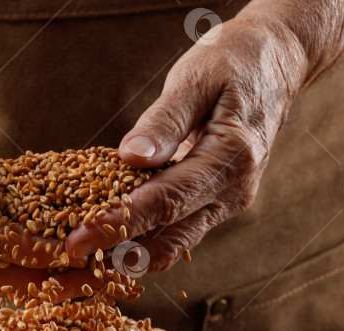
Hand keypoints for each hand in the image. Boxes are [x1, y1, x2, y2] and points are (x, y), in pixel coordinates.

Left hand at [67, 13, 312, 270]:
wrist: (273, 64)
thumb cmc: (231, 63)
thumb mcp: (196, 79)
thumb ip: (165, 121)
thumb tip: (130, 156)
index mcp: (231, 157)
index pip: (165, 201)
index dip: (119, 223)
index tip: (78, 239)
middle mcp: (233, 190)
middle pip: (169, 236)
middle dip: (116, 250)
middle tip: (70, 255)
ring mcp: (227, 202)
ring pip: (174, 244)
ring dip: (129, 253)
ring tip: (83, 254)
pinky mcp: (216, 204)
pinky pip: (177, 231)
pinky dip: (143, 239)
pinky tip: (107, 238)